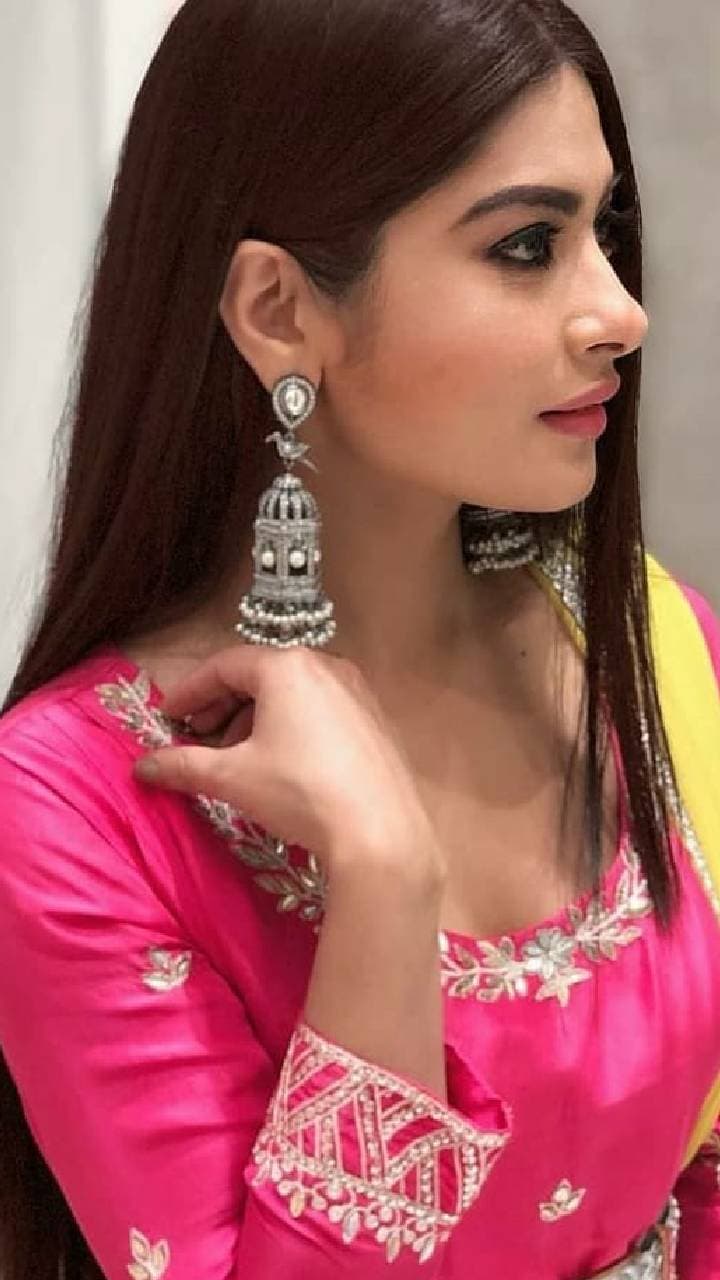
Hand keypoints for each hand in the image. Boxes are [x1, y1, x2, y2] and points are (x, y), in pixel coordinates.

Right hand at [133, 645, 445, 884]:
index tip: (167, 716)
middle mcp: (325, 666)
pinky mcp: (374, 719)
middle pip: (259, 675)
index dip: (190, 690)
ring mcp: (356, 691)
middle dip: (221, 705)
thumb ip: (182, 765)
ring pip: (291, 693)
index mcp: (287, 667)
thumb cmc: (299, 792)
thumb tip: (142, 767)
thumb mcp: (232, 777)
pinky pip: (319, 709)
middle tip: (195, 737)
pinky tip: (277, 762)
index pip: (224, 665)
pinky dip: (289, 726)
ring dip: (254, 717)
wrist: (379, 832)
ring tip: (234, 755)